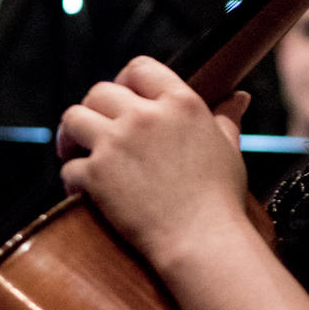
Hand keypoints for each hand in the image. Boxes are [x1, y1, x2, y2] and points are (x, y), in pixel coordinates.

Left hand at [57, 57, 251, 268]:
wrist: (203, 241)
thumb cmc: (220, 198)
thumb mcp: (230, 148)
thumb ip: (228, 117)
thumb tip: (239, 97)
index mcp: (180, 103)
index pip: (140, 68)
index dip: (126, 80)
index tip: (123, 97)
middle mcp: (145, 116)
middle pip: (100, 91)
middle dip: (94, 108)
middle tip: (96, 128)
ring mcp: (117, 143)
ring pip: (73, 118)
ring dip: (72, 135)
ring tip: (75, 150)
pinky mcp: (96, 174)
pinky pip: (69, 166)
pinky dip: (72, 177)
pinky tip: (82, 189)